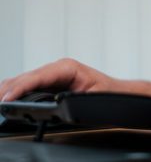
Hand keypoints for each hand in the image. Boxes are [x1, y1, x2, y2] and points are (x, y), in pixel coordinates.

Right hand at [0, 58, 116, 101]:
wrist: (117, 93)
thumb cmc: (108, 94)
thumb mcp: (92, 98)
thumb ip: (73, 99)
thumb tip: (56, 102)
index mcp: (68, 68)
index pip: (38, 76)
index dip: (20, 88)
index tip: (7, 99)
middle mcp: (58, 68)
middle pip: (25, 77)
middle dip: (9, 89)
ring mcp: (52, 75)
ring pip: (23, 80)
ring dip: (10, 90)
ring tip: (1, 102)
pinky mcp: (49, 83)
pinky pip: (27, 85)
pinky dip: (15, 91)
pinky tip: (8, 99)